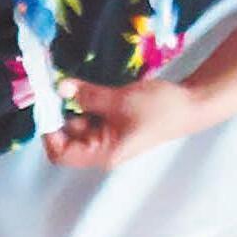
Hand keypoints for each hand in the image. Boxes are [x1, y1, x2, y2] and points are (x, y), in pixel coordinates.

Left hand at [42, 70, 209, 168]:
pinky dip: (87, 100)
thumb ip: (88, 96)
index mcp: (102, 154)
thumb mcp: (119, 100)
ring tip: (72, 82)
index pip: (61, 153)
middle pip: (68, 135)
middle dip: (60, 111)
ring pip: (80, 121)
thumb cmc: (158, 109)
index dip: (48, 131)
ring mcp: (109, 135)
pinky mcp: (116, 122)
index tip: (44, 103)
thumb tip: (60, 88)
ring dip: (74, 103)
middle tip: (54, 84)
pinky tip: (86, 85)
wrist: (191, 104)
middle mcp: (102, 149)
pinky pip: (93, 114)